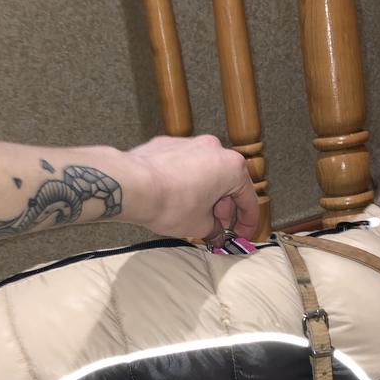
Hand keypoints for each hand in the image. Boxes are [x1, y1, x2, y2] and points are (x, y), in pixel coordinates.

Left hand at [126, 135, 258, 245]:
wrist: (131, 185)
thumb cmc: (170, 203)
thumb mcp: (198, 225)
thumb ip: (213, 230)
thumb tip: (215, 234)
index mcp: (231, 167)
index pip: (248, 199)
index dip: (247, 223)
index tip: (241, 235)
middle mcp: (214, 149)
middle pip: (226, 183)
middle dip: (222, 209)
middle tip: (214, 229)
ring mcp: (189, 143)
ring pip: (205, 172)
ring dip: (204, 194)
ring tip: (192, 215)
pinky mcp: (167, 144)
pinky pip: (184, 166)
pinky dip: (185, 182)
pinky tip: (174, 199)